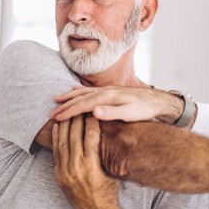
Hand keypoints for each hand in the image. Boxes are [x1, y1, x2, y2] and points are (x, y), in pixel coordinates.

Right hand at [51, 86, 183, 123]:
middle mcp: (105, 92)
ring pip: (84, 92)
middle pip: (80, 97)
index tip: (56, 118)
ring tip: (57, 99)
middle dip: (65, 105)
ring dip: (70, 96)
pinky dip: (80, 91)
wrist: (157, 101)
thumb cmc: (144, 110)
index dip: (68, 112)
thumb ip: (112, 113)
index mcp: (107, 98)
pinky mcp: (111, 92)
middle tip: (51, 113)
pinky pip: (91, 90)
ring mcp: (108, 90)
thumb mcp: (129, 114)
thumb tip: (94, 111)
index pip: (83, 105)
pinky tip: (75, 90)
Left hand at [52, 114, 120, 208]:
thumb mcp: (113, 171)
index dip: (92, 121)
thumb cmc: (109, 191)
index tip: (93, 109)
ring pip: (63, 142)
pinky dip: (56, 138)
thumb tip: (115, 132)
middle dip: (78, 119)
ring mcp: (65, 172)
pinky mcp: (59, 175)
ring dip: (65, 125)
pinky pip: (56, 152)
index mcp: (92, 166)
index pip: (91, 136)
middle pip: (75, 136)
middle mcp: (77, 168)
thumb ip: (108, 153)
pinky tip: (57, 127)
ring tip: (68, 112)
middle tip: (80, 106)